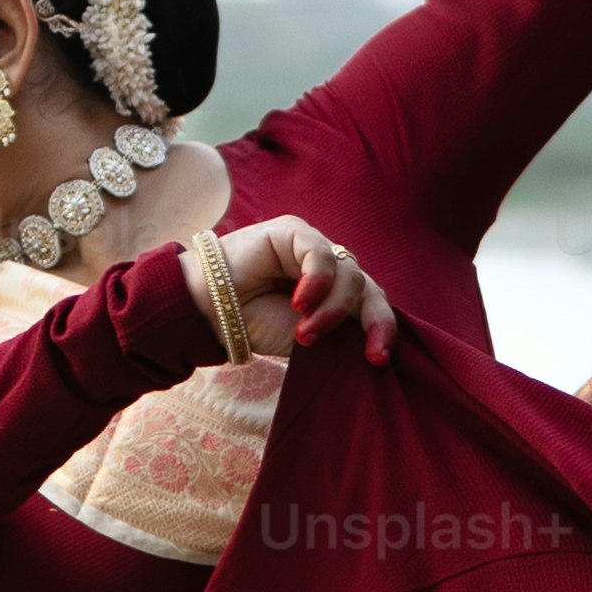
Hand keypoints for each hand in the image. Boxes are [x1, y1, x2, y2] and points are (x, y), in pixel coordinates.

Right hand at [198, 215, 397, 366]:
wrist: (209, 310)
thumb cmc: (254, 324)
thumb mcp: (306, 337)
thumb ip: (340, 333)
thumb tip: (374, 344)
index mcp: (336, 294)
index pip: (372, 306)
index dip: (382, 329)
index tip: (378, 360)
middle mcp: (330, 269)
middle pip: (369, 289)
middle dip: (374, 322)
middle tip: (370, 353)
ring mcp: (314, 248)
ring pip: (348, 275)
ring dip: (331, 310)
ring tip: (305, 333)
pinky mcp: (294, 232)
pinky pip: (320, 255)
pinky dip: (316, 281)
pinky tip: (298, 303)